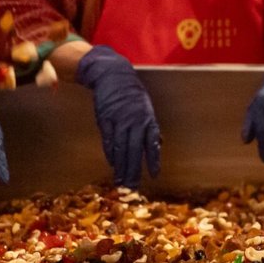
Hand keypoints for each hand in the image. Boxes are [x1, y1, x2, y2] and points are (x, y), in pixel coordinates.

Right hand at [77, 45, 160, 187]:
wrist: (113, 75)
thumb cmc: (132, 93)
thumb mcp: (146, 106)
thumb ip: (150, 126)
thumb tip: (158, 143)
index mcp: (147, 118)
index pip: (152, 143)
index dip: (153, 160)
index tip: (155, 175)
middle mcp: (134, 120)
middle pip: (134, 150)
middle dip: (134, 170)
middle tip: (133, 187)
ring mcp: (118, 120)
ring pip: (120, 149)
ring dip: (121, 167)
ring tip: (121, 182)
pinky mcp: (105, 119)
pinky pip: (108, 141)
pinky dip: (110, 154)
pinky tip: (113, 165)